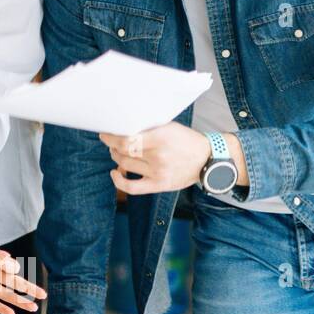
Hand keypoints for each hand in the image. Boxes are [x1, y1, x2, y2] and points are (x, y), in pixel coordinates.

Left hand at [0, 235, 45, 313]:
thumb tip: (10, 258)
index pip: (9, 265)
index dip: (14, 268)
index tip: (13, 268)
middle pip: (11, 281)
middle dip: (27, 289)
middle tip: (44, 296)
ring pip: (3, 293)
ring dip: (17, 301)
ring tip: (33, 308)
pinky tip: (11, 313)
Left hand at [100, 122, 214, 195]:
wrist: (209, 159)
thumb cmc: (185, 140)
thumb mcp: (169, 126)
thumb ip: (147, 127)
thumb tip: (121, 126)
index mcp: (161, 137)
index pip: (126, 139)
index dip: (110, 137)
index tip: (105, 133)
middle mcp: (159, 156)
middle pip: (122, 151)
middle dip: (112, 145)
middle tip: (111, 140)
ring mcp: (159, 172)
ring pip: (124, 164)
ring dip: (116, 157)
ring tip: (117, 152)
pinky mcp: (160, 184)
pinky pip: (132, 187)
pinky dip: (118, 181)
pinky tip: (114, 173)